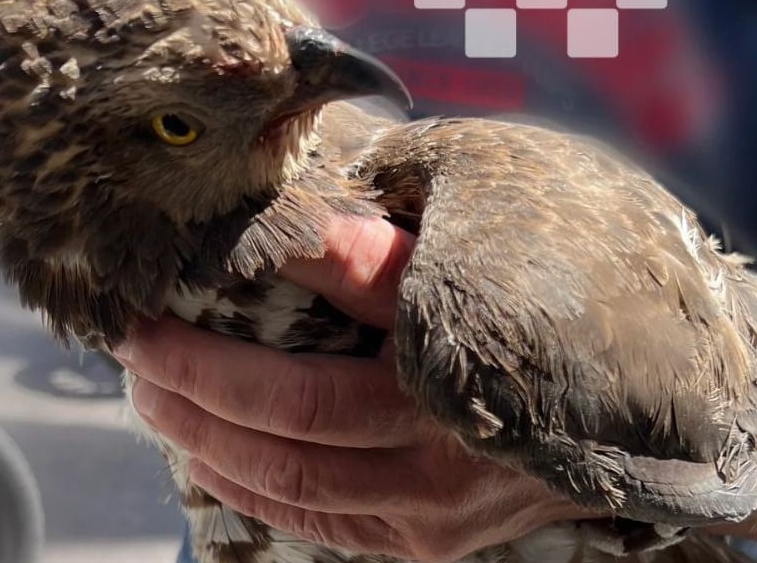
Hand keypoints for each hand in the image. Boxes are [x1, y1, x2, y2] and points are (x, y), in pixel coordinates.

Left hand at [114, 215, 586, 561]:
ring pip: (295, 490)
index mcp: (444, 384)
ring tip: (154, 400)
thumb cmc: (533, 316)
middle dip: (191, 396)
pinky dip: (257, 492)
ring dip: (209, 446)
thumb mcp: (461, 272)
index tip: (146, 314)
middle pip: (286, 439)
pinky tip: (212, 458)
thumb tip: (283, 226)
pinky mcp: (430, 544)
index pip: (298, 385)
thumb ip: (373, 255)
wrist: (623, 410)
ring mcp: (436, 517)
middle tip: (133, 354)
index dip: (208, 357)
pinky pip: (323, 526)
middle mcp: (441, 463)